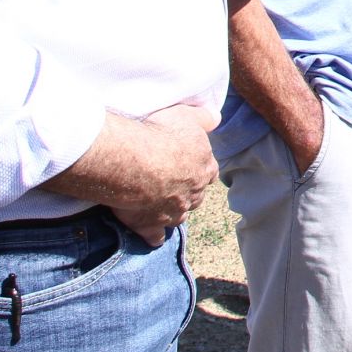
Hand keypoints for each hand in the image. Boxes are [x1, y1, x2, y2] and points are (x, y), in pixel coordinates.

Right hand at [112, 105, 218, 244]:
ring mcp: (173, 212)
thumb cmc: (161, 134)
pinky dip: (155, 236)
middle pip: (196, 196)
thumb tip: (217, 118)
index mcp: (205, 169)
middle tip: (171, 183)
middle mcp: (193, 194)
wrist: (134, 161)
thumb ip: (204, 118)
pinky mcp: (150, 225)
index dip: (200, 169)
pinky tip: (152, 235)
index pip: (210, 172)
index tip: (190, 165)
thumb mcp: (186, 116)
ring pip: (179, 216)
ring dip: (173, 212)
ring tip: (161, 205)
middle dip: (187, 192)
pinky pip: (156, 236)